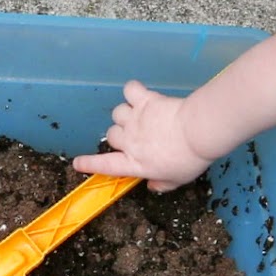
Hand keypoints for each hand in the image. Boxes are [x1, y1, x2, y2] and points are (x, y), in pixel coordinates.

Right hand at [71, 80, 213, 191]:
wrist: (198, 131)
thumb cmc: (189, 159)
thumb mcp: (176, 180)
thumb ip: (161, 184)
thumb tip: (152, 185)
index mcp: (135, 163)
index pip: (105, 165)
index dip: (89, 164)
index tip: (77, 163)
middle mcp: (130, 141)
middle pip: (111, 136)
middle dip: (119, 137)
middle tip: (135, 137)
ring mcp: (135, 119)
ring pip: (118, 114)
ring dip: (125, 115)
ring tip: (139, 116)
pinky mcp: (145, 101)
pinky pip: (130, 90)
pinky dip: (133, 91)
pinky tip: (139, 95)